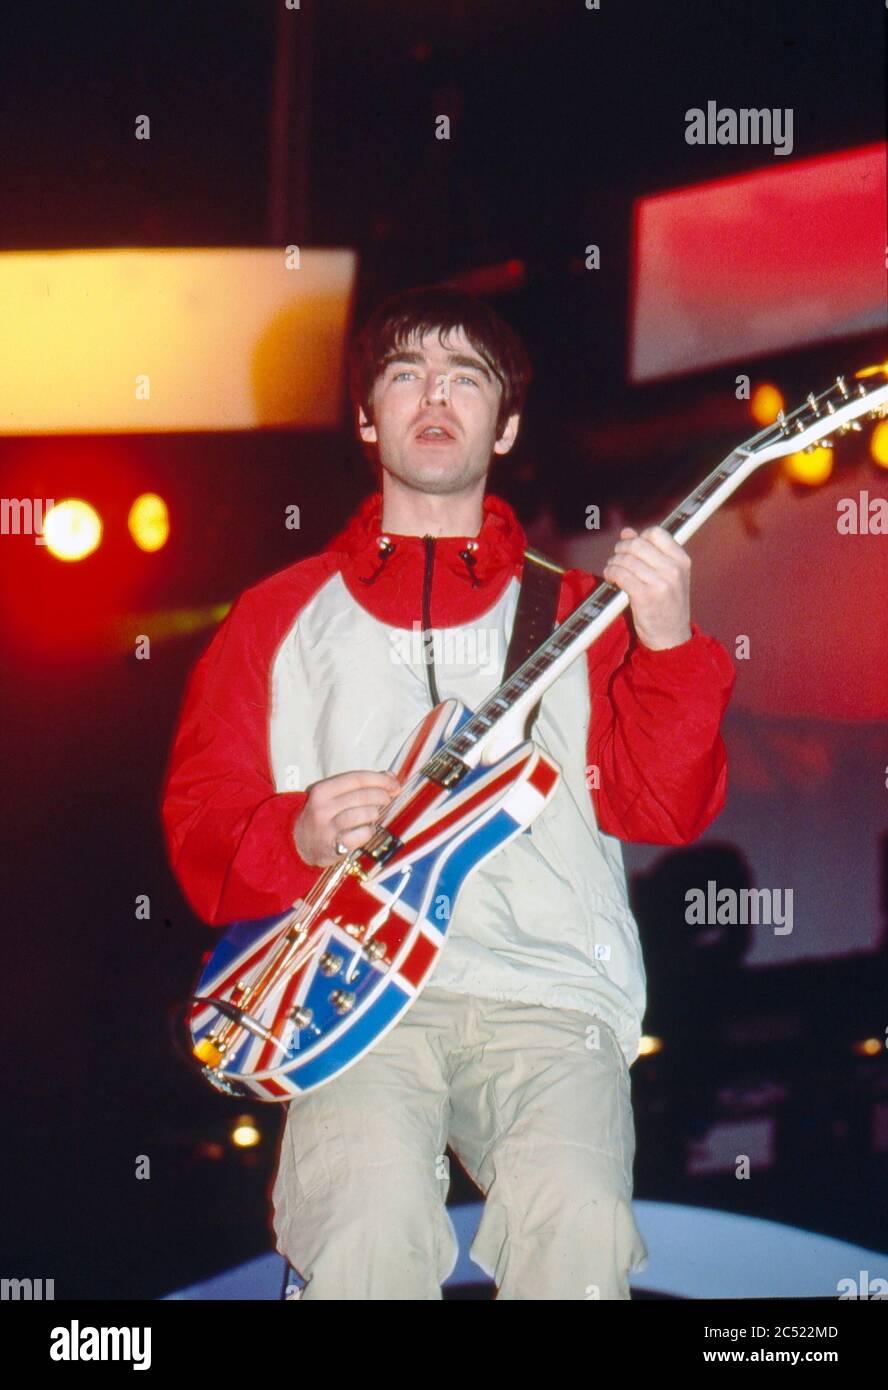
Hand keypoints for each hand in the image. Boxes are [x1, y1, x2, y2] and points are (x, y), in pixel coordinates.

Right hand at [293, 769, 401, 865]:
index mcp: (323, 790)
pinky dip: (369, 831)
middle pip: (363, 796)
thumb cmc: (324, 815)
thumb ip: (360, 784)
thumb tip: (390, 776)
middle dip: (382, 796)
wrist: (300, 842)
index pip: (357, 779)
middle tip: (387, 799)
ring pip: (364, 814)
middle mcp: (323, 807)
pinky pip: (362, 835)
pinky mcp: (334, 846)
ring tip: (373, 815)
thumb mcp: (334, 795)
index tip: (394, 784)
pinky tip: (366, 830)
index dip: (380, 780)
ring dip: (375, 814)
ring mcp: (328, 828)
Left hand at [602, 525, 691, 649]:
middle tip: (617, 559)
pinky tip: (612, 580)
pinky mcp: (644, 596)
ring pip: (626, 560)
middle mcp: (673, 570)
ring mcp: (660, 583)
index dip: (639, 537)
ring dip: (613, 563)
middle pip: (637, 544)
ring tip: (612, 571)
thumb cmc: (667, 606)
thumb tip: (627, 532)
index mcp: (682, 561)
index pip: (656, 533)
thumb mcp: (667, 576)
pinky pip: (620, 575)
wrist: (671, 638)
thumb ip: (649, 552)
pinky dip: (611, 574)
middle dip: (621, 549)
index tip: (632, 549)